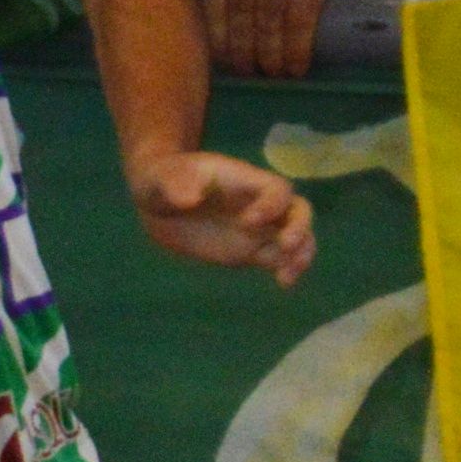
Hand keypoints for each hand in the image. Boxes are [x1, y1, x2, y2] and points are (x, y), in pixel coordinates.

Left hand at [129, 144, 319, 281]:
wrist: (159, 201)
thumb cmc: (162, 179)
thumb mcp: (160, 178)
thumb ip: (174, 184)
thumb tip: (189, 199)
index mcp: (243, 181)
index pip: (274, 188)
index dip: (271, 204)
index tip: (248, 222)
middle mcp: (257, 203)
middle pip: (297, 210)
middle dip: (299, 227)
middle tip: (285, 246)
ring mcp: (257, 228)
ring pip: (296, 236)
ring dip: (301, 253)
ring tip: (287, 276)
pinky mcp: (250, 250)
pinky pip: (279, 258)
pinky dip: (288, 269)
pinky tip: (284, 283)